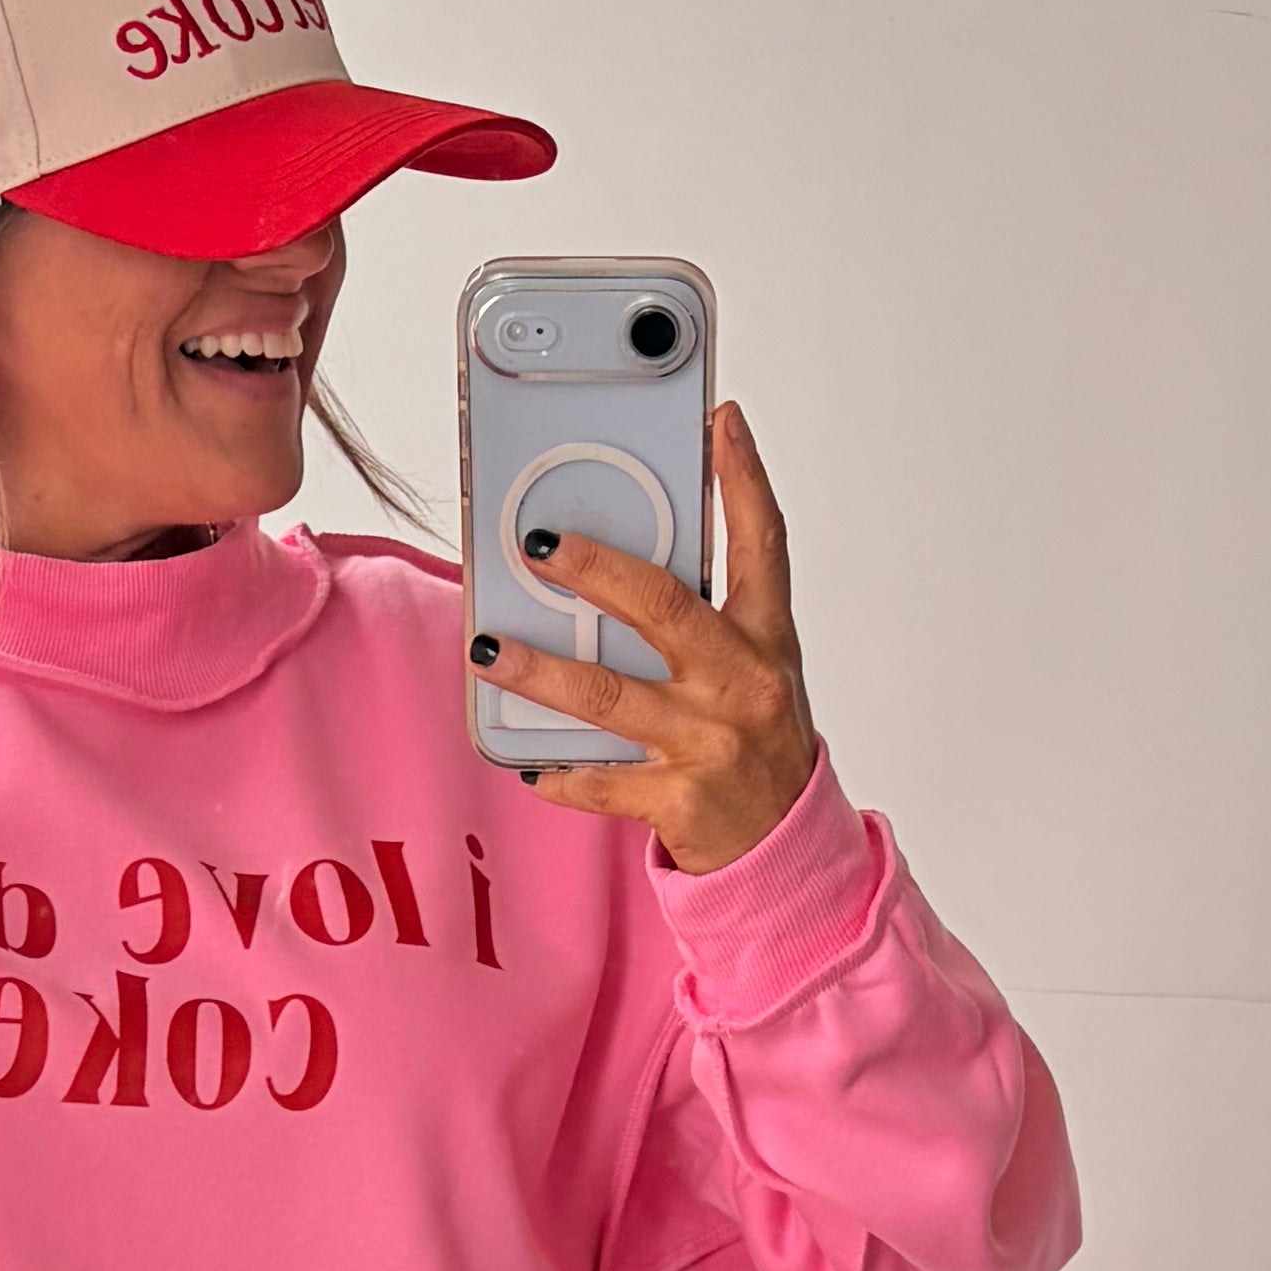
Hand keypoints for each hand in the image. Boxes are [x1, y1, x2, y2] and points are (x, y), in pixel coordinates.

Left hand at [470, 403, 818, 869]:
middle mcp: (742, 684)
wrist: (783, 850)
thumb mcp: (754, 669)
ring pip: (608, 696)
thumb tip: (621, 565)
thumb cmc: (756, 744)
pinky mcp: (679, 800)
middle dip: (594, 569)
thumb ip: (707, 616)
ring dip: (539, 669)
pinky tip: (528, 759)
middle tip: (537, 542)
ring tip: (487, 648)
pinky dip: (559, 772)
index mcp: (768, 639)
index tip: (721, 419)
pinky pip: (600, 782)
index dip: (743, 478)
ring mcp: (709, 744)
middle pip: (662, 608)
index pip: (761, 543)